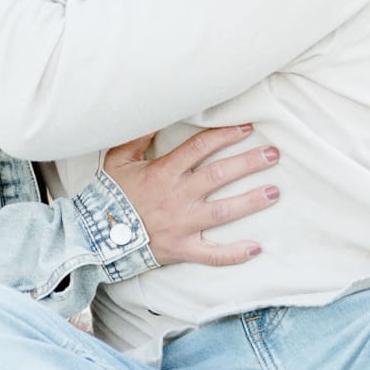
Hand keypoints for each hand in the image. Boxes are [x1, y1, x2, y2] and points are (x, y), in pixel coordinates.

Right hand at [103, 124, 278, 266]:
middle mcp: (177, 196)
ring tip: (274, 192)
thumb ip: (137, 138)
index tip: (247, 129)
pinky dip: (233, 254)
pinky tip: (256, 248)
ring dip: (250, 201)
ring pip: (223, 212)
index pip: (199, 148)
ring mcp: (182, 224)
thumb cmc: (109, 196)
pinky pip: (211, 254)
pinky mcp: (182, 249)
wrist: (95, 236)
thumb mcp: (117, 160)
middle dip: (248, 163)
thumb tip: (155, 116)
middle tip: (273, 154)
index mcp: (163, 173)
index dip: (224, 135)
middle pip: (219, 175)